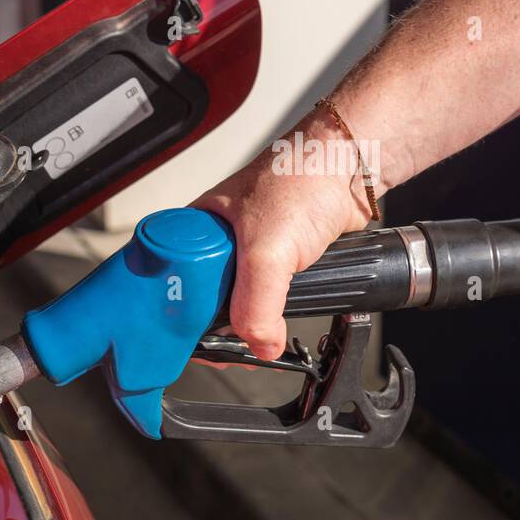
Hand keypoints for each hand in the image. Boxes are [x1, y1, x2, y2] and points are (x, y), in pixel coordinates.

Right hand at [193, 107, 374, 359]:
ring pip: (238, 301)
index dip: (178, 316)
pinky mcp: (277, 261)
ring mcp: (248, 252)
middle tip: (232, 350)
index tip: (193, 343)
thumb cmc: (302, 178)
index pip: (170, 284)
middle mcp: (216, 242)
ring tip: (256, 339)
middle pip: (203, 300)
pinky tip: (276, 321)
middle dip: (218, 327)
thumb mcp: (266, 249)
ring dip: (249, 322)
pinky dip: (273, 313)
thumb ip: (257, 304)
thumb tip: (260, 344)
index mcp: (194, 229)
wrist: (349, 170)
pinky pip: (267, 297)